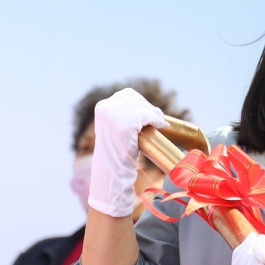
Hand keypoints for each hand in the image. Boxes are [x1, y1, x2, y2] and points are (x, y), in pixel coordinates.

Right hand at [88, 88, 167, 217]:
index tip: (149, 113)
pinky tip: (162, 126)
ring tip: (160, 123)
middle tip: (158, 119)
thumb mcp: (115, 126)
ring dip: (155, 115)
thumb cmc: (116, 149)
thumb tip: (147, 106)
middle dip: (149, 109)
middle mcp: (106, 108)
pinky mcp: (125, 125)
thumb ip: (123, 113)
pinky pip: (147, 117)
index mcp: (102, 107)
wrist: (112, 169)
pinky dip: (157, 121)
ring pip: (143, 108)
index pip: (127, 95)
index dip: (141, 102)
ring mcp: (114, 116)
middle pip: (136, 100)